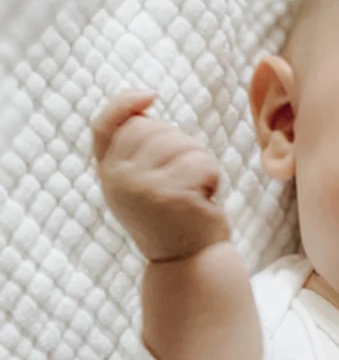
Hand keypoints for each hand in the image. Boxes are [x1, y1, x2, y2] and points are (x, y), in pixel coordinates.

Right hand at [92, 90, 230, 261]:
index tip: (150, 96)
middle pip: (153, 128)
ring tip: (197, 191)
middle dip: (180, 145)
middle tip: (188, 180)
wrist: (190, 264)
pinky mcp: (170, 194)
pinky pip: (200, 162)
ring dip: (199, 162)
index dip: (125, 104)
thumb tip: (144, 108)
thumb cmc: (175, 221)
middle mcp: (119, 179)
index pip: (105, 126)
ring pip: (180, 142)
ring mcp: (142, 186)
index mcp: (109, 174)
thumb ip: (136, 154)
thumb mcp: (143, 187)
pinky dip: (213, 176)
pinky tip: (207, 198)